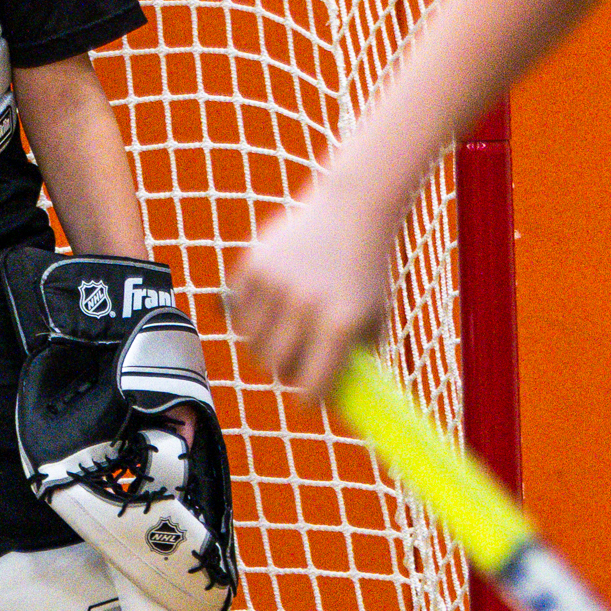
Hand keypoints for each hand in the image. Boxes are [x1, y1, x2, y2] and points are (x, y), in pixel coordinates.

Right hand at [227, 187, 396, 399]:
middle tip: (292, 361)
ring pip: (250, 341)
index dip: (308, 399)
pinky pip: (237, 311)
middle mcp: (304, 306)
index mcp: (340, 324)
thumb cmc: (366, 272)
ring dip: (263, 344)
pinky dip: (248, 316)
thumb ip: (355, 358)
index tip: (306, 399)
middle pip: (274, 365)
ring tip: (280, 332)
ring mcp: (275, 283)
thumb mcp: (373, 317)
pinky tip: (268, 305)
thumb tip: (332, 399)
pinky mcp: (253, 264)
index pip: (312, 385)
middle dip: (282, 369)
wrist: (352, 210)